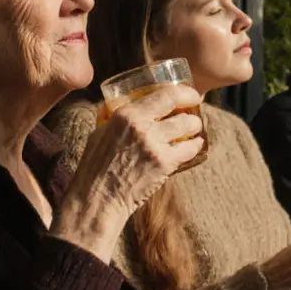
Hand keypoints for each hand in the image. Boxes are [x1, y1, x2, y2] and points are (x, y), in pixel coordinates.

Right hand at [52, 85, 204, 261]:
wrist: (98, 197)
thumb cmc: (95, 165)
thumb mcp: (101, 131)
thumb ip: (117, 116)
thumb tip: (130, 104)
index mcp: (125, 114)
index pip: (165, 94)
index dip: (184, 92)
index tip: (191, 94)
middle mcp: (142, 127)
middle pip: (181, 110)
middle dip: (192, 112)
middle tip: (193, 115)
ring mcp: (154, 146)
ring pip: (189, 127)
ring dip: (195, 127)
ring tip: (193, 130)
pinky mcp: (163, 165)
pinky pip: (189, 150)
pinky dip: (194, 146)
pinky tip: (193, 146)